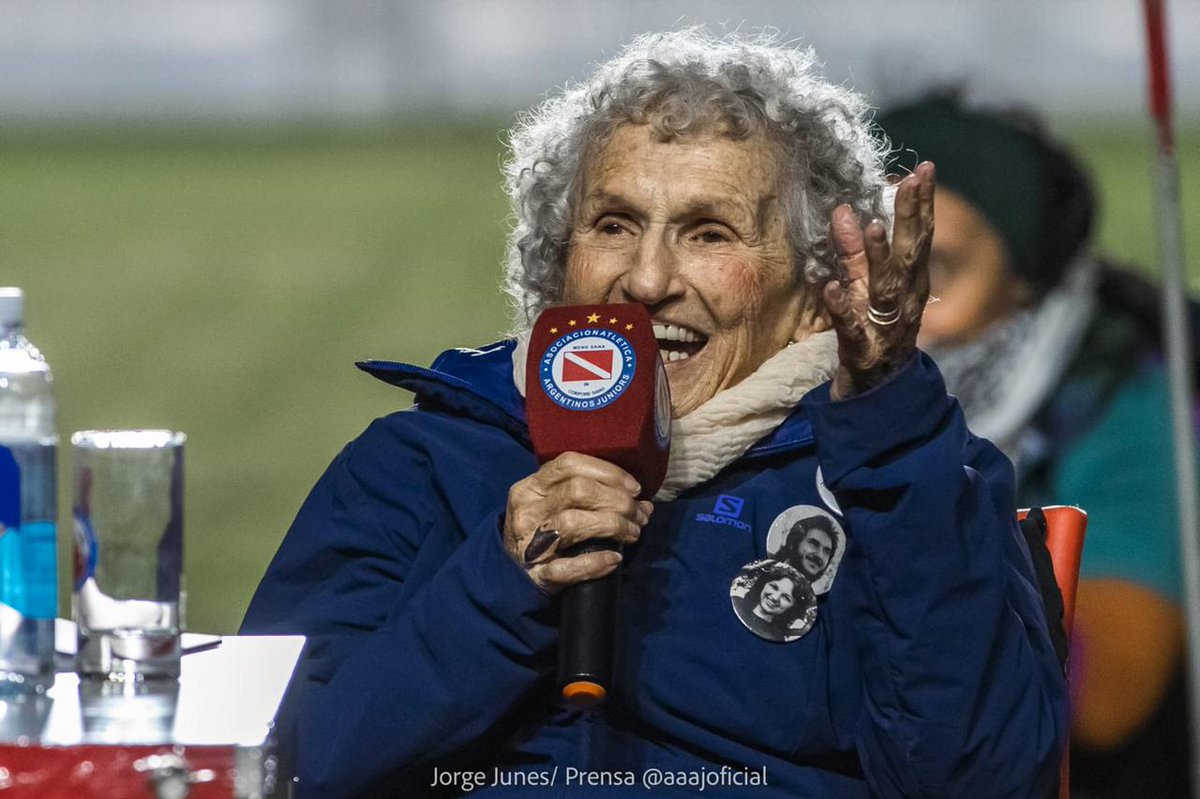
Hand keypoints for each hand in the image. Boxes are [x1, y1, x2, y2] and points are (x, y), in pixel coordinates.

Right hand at [504, 452, 652, 592]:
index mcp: (531, 487)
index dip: (607, 472)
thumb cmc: (542, 531)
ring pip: (572, 523)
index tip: (634, 488)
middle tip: (639, 514)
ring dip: (612, 526)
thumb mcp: (553, 504)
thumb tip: (642, 502)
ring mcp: (529, 543)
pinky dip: (594, 563)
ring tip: (633, 533)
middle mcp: (527, 510)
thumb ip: (591, 495)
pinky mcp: (536, 575)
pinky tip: (614, 559)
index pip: (569, 465)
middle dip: (617, 501)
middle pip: (577, 491)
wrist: (509, 577)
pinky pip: (566, 568)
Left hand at [823, 161, 934, 399]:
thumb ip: (854, 253)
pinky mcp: (860, 351)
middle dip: (911, 218)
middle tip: (910, 181)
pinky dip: (841, 308)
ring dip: (878, 257)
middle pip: (910, 256)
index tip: (923, 169)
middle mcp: (904, 303)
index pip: (920, 239)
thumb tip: (845, 209)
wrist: (875, 397)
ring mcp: (884, 328)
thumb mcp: (865, 290)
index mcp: (911, 286)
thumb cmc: (872, 334)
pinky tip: (830, 289)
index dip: (922, 205)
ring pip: (883, 289)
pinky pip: (850, 327)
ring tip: (870, 226)